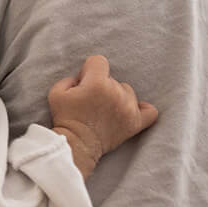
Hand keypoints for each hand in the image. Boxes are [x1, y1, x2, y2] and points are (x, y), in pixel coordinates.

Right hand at [47, 55, 157, 176]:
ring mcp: (128, 109)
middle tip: (90, 102)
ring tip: (105, 110)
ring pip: (127, 91)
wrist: (76, 145)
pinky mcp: (135, 123)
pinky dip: (142, 110)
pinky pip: (150, 112)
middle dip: (101, 85)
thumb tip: (84, 78)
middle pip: (113, 78)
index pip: (99, 61)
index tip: (83, 83)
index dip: (89, 71)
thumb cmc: (65, 118)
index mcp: (97, 83)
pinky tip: (131, 111)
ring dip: (117, 97)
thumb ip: (71, 77)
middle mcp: (116, 93)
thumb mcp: (57, 92)